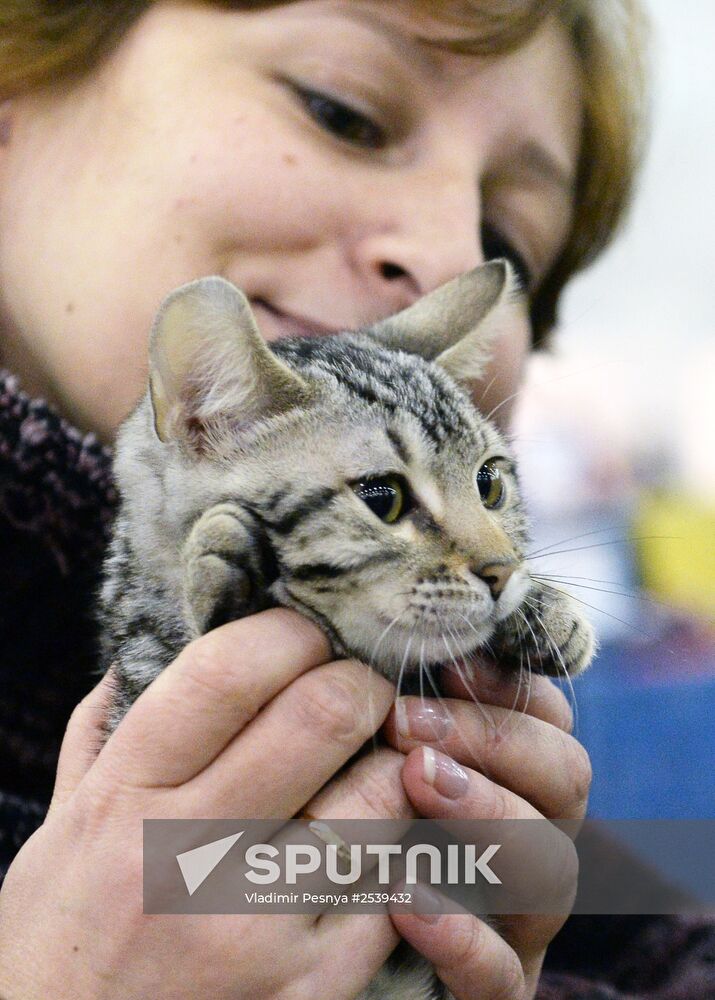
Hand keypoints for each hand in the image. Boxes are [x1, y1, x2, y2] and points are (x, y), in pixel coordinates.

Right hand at [0, 608, 412, 999]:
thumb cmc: (60, 944)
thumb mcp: (56, 834)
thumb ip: (99, 738)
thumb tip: (135, 658)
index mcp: (123, 797)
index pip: (227, 673)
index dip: (289, 631)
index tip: (310, 632)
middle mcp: (187, 856)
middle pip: (322, 716)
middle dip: (361, 682)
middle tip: (364, 685)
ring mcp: (255, 927)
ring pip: (378, 797)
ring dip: (393, 763)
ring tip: (377, 762)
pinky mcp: (311, 989)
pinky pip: (393, 887)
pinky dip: (399, 850)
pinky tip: (376, 843)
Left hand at [383, 661, 591, 999]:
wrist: (329, 946)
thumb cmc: (352, 824)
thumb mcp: (377, 755)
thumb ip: (400, 708)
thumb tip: (379, 637)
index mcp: (518, 778)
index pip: (548, 716)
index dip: (503, 684)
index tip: (442, 662)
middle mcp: (534, 840)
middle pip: (565, 778)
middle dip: (494, 738)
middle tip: (408, 721)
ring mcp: (522, 919)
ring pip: (550, 865)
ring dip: (488, 813)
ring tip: (415, 781)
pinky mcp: (497, 987)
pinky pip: (502, 975)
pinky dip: (462, 934)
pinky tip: (404, 895)